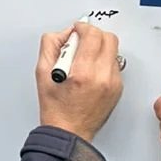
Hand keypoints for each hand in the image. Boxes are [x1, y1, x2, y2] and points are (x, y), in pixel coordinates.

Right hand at [35, 22, 123, 140]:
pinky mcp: (118, 89)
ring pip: (113, 50)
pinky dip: (103, 62)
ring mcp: (113, 83)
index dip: (82, 27)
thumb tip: (64, 34)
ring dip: (99, 48)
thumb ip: (50, 46)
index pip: (92, 35)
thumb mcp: (42, 73)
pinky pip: (114, 64)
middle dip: (93, 35)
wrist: (69, 132)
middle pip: (108, 39)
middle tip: (81, 42)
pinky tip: (90, 71)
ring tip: (84, 59)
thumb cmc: (56, 109)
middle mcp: (102, 77)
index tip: (76, 30)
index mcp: (83, 72)